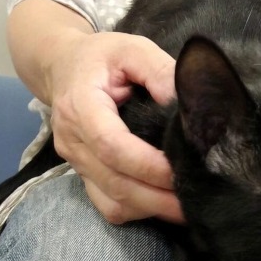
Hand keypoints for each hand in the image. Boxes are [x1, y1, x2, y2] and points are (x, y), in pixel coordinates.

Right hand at [48, 32, 184, 223]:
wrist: (64, 67)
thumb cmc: (103, 57)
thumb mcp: (134, 49)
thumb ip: (161, 72)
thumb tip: (187, 107)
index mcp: (81, 106)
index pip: (112, 145)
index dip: (148, 165)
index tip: (183, 170)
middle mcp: (73, 141)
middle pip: (115, 182)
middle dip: (158, 198)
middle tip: (197, 201)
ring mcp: (75, 163)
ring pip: (112, 201)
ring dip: (151, 208)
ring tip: (186, 207)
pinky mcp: (83, 176)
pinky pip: (108, 206)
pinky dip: (137, 210)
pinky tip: (162, 204)